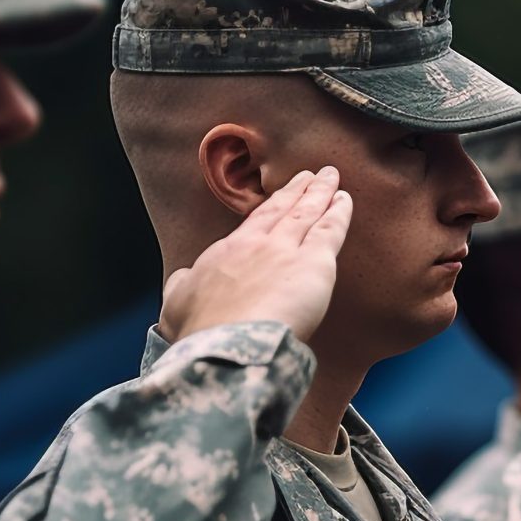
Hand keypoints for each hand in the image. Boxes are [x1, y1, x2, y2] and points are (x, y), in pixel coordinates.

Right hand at [158, 168, 350, 343]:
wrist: (226, 345)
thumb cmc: (200, 332)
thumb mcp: (176, 303)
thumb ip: (182, 286)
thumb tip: (184, 277)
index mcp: (228, 252)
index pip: (257, 222)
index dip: (273, 205)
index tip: (283, 194)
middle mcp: (259, 244)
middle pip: (284, 209)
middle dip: (299, 189)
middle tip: (311, 175)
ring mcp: (287, 251)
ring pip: (307, 213)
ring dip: (321, 192)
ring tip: (331, 177)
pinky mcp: (314, 264)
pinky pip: (330, 230)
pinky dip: (339, 213)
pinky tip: (344, 200)